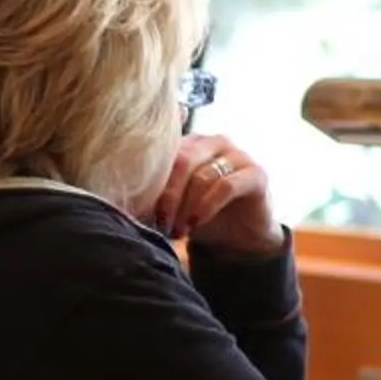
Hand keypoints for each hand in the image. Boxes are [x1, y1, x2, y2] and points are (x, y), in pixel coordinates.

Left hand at [151, 134, 280, 256]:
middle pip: (182, 160)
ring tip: (177, 229)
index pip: (165, 152)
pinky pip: (226, 186)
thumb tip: (125, 191)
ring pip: (202, 175)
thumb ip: (155, 189)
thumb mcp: (173, 202)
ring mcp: (238, 155)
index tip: (140, 209)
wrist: (240, 238)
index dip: (150, 181)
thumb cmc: (201, 215)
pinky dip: (207, 206)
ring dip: (186, 206)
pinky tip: (196, 222)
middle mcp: (214, 142)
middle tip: (160, 222)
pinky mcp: (256, 173)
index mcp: (190, 142)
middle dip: (168, 195)